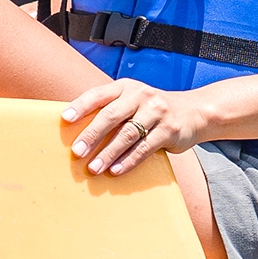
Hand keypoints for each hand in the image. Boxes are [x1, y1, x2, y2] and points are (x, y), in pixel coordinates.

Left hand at [63, 80, 217, 175]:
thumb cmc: (151, 110)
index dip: (81, 106)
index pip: (99, 94)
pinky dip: (129, 161)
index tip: (65, 119)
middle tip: (76, 152)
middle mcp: (141, 95)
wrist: (193, 112)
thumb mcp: (132, 101)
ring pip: (128, 134)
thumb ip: (110, 110)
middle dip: (92, 135)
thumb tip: (76, 132)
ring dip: (108, 153)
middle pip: (111, 115)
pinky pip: (145, 148)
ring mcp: (157, 111)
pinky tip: (116, 171)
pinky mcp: (169, 130)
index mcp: (126, 87)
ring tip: (94, 168)